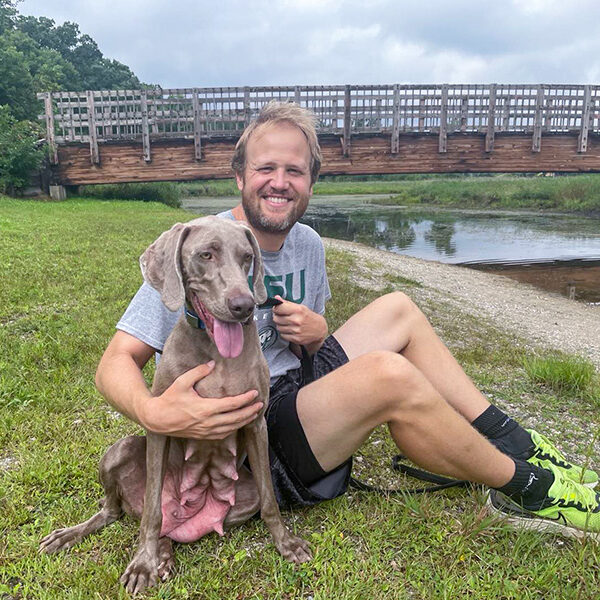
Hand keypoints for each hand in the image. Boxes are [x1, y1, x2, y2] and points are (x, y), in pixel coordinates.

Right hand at [137, 362, 263, 439]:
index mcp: (205, 408)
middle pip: (236, 418)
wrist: (157, 419)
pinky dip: (233, 429)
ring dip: (244, 421)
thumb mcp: (182, 382)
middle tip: (260, 404)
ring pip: (231, 428)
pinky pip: (223, 434)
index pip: (232, 405)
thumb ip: (199, 371)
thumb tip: (212, 363)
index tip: (255, 393)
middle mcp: (208, 422)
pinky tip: (238, 424)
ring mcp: (206, 431)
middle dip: (250, 411)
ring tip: (254, 414)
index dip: (245, 399)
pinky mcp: (202, 436)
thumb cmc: (169, 399)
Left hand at [272, 295, 327, 350]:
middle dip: (277, 317)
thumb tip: (276, 298)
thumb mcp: (300, 307)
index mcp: (298, 310)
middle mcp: (296, 320)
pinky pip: (282, 335)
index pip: (278, 308)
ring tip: (288, 323)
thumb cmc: (308, 317)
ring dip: (281, 325)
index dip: (276, 308)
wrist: (319, 329)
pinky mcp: (296, 339)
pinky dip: (284, 333)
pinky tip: (290, 330)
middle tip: (283, 317)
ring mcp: (296, 331)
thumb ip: (287, 303)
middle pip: (276, 318)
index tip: (278, 309)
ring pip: (278, 327)